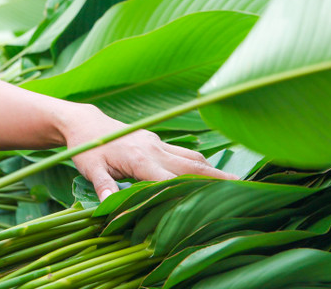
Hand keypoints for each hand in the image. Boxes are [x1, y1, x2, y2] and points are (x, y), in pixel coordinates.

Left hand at [63, 105, 236, 201]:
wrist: (86, 123)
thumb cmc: (86, 148)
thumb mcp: (90, 168)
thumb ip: (103, 187)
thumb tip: (111, 207)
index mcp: (140, 159)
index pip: (171, 179)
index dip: (193, 189)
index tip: (215, 199)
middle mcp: (155, 149)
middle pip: (192, 166)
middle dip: (218, 178)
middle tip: (245, 188)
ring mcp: (158, 143)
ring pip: (192, 157)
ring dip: (212, 170)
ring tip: (236, 184)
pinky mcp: (157, 141)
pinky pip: (184, 153)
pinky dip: (199, 164)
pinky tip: (210, 174)